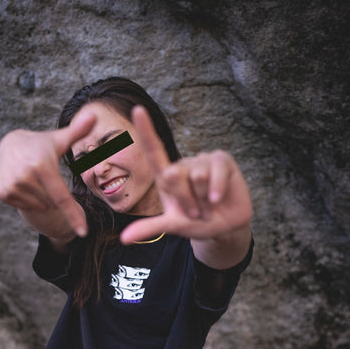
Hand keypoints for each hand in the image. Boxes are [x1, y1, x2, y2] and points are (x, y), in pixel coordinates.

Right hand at [0, 108, 96, 236]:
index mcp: (42, 165)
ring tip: (32, 177)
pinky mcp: (1, 192)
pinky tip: (22, 182)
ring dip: (41, 197)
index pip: (62, 197)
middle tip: (43, 175)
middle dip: (52, 194)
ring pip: (38, 206)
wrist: (9, 145)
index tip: (84, 233)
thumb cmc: (41, 145)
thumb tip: (94, 115)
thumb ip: (78, 131)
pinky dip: (27, 199)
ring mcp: (11, 185)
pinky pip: (23, 206)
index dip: (74, 216)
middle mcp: (25, 175)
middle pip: (51, 203)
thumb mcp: (59, 139)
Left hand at [120, 106, 252, 247]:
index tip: (137, 109)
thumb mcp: (173, 226)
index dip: (146, 130)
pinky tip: (217, 199)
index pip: (153, 149)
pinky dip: (215, 190)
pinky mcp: (222, 160)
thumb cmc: (196, 222)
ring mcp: (203, 160)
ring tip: (207, 205)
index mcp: (167, 175)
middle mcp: (183, 164)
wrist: (226, 226)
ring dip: (202, 199)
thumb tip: (123, 239)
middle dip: (184, 201)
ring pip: (196, 177)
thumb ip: (150, 228)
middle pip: (173, 176)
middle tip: (194, 212)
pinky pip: (215, 171)